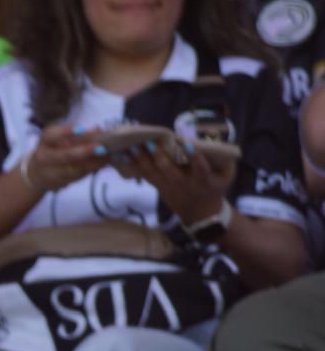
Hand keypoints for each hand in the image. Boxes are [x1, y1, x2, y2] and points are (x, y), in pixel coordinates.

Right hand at [20, 123, 110, 193]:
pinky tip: (104, 162)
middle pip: (64, 156)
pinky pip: (79, 176)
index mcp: (44, 142)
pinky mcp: (61, 182)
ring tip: (109, 155)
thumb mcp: (55, 138)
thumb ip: (74, 134)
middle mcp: (45, 158)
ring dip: (94, 162)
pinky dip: (93, 169)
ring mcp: (52, 172)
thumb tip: (97, 129)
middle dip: (84, 152)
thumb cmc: (50, 150)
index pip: (51, 135)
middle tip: (101, 147)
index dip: (66, 132)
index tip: (81, 129)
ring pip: (75, 169)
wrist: (34, 175)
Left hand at [115, 141, 235, 226]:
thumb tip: (216, 137)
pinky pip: (144, 174)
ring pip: (152, 172)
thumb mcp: (227, 175)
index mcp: (203, 181)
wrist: (200, 212)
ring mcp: (168, 185)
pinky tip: (122, 153)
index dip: (195, 158)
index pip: (201, 169)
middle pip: (169, 170)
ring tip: (131, 146)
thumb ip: (224, 158)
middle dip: (159, 157)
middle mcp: (184, 183)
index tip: (188, 144)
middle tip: (150, 142)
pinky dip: (133, 164)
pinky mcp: (157, 186)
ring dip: (140, 159)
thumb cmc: (215, 187)